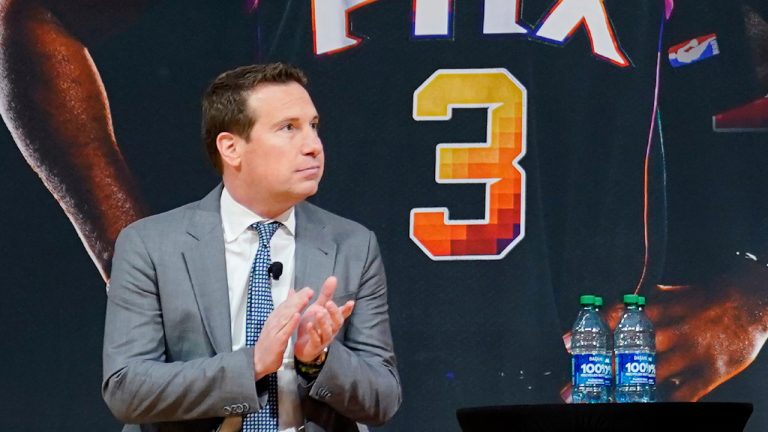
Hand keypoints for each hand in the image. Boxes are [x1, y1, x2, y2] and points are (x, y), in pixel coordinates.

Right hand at [253, 287, 312, 379]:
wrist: (257, 362)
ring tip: (305, 299)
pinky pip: (284, 331)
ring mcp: (274, 331)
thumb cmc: (268, 344)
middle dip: (298, 298)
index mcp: (274, 319)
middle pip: (286, 308)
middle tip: (309, 291)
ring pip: (286, 316)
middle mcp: (273, 323)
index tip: (307, 290)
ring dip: (296, 307)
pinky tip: (297, 316)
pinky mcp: (276, 341)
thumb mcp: (276, 326)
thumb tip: (289, 297)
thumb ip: (283, 312)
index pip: (286, 305)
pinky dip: (291, 323)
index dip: (296, 296)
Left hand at [294, 276, 354, 362]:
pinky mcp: (315, 345)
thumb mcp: (318, 307)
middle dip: (334, 313)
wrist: (303, 346)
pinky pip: (316, 340)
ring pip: (327, 331)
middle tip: (329, 304)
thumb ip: (326, 295)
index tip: (351, 302)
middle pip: (337, 322)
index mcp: (332, 319)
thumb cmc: (313, 326)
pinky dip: (313, 332)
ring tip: (319, 313)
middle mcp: (331, 329)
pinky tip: (309, 325)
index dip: (347, 309)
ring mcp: (324, 338)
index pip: (342, 313)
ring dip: (323, 322)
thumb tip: (333, 278)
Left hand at [559, 277, 767, 402]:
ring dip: (623, 391)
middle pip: (628, 351)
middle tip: (572, 387)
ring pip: (651, 375)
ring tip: (600, 404)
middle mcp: (671, 329)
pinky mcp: (711, 372)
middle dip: (599, 370)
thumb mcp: (672, 293)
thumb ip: (642, 302)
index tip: (566, 343)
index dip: (590, 331)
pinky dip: (664, 405)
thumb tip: (608, 306)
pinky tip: (645, 411)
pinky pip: (684, 394)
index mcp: (659, 308)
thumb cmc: (706, 298)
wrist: (753, 300)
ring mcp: (691, 351)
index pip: (618, 318)